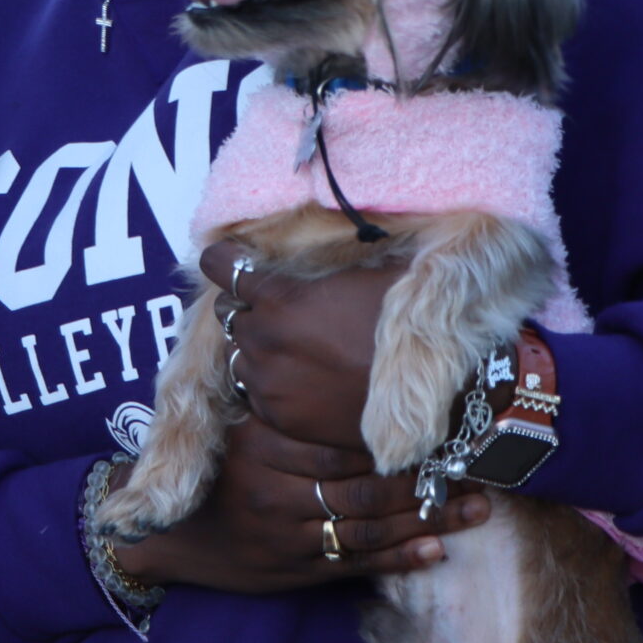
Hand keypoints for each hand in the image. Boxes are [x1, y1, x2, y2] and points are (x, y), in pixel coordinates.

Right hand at [109, 417, 489, 592]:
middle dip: (425, 480)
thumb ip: (279, 399)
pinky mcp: (294, 570)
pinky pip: (354, 563)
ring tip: (475, 508)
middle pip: (363, 486)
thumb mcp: (234, 423)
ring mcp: (285, 535)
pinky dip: (398, 558)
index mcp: (260, 445)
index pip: (340, 443)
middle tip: (477, 468)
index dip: (394, 438)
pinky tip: (436, 550)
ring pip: (367, 527)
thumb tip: (339, 355)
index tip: (443, 423)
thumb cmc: (212, 467)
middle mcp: (273, 491)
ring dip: (427, 520)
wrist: (167, 535)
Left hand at [199, 239, 396, 449]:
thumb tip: (333, 226)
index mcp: (279, 299)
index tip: (228, 258)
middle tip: (272, 307)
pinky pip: (253, 390)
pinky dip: (267, 380)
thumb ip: (336, 257)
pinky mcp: (277, 416)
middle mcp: (262, 340)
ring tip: (288, 346)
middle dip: (243, 305)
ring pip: (237, 353)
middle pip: (227, 313)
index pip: (220, 267)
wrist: (421, 399)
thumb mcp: (374, 273)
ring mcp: (266, 382)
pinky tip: (298, 377)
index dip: (223, 260)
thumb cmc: (402, 328)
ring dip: (254, 346)